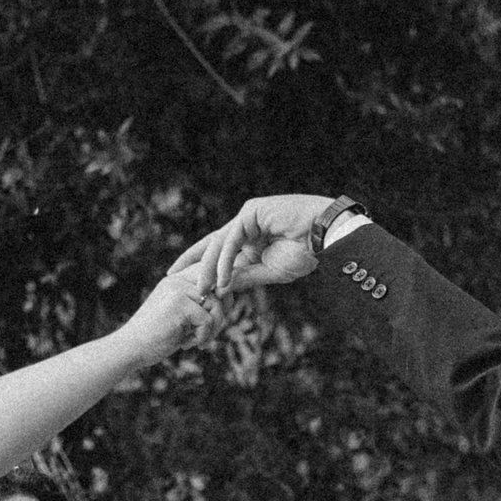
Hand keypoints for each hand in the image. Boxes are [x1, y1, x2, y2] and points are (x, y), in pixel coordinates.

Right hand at [122, 267, 220, 367]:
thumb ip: (199, 304)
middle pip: (220, 288)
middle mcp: (178, 279)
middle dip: (223, 313)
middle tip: (209, 333)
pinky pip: (208, 320)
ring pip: (217, 306)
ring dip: (212, 329)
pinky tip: (186, 345)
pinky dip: (202, 337)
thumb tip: (230, 297)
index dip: (223, 295)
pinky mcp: (180, 304)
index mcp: (177, 279)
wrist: (131, 347)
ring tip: (197, 341)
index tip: (216, 318)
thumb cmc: (156, 337)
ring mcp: (178, 290)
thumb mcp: (181, 317)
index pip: (212, 276)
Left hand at [177, 194, 334, 300]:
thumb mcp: (269, 272)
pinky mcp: (251, 211)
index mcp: (250, 236)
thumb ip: (245, 276)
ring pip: (220, 243)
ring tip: (203, 289)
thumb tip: (222, 286)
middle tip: (173, 279)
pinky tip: (222, 278)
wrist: (326, 236)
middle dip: (194, 263)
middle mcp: (246, 223)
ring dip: (210, 268)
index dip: (201, 264)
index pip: (219, 250)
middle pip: (212, 244)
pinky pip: (232, 239)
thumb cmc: (305, 253)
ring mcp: (248, 215)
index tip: (184, 279)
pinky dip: (226, 260)